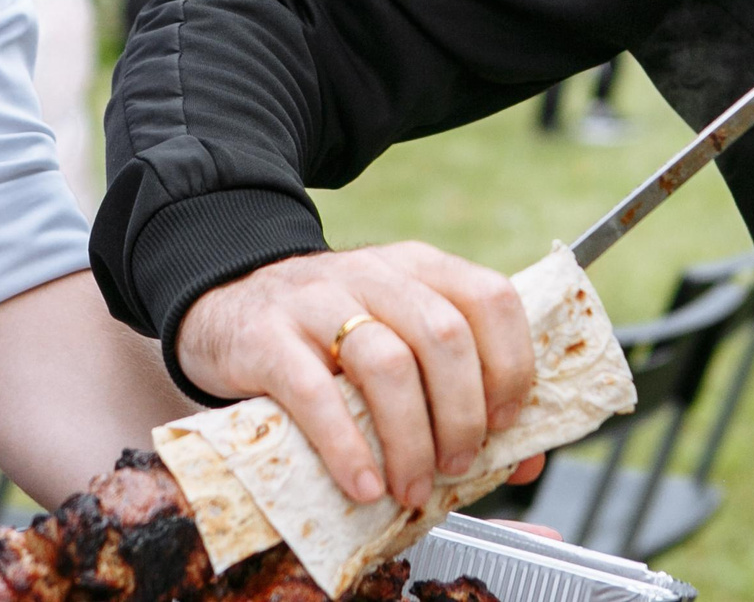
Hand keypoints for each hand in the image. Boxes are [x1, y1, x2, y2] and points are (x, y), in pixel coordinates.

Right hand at [177, 243, 537, 510]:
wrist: (226, 307)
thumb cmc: (329, 336)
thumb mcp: (398, 339)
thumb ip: (462, 391)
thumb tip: (526, 462)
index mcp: (419, 268)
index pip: (490, 298)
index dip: (510, 365)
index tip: (505, 422)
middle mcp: (374, 274)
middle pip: (444, 335)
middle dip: (463, 413)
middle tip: (458, 464)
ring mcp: (317, 300)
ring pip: (387, 362)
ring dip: (411, 438)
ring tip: (411, 485)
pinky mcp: (268, 338)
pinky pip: (315, 393)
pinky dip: (347, 447)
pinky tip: (362, 484)